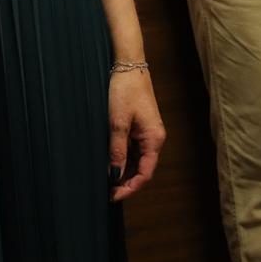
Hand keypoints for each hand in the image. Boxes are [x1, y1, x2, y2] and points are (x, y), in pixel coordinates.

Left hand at [107, 68, 164, 202]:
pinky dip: (123, 158)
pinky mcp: (139, 127)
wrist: (128, 66)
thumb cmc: (125, 91)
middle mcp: (154, 138)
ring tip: (106, 180)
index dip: (130, 187)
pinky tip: (110, 162)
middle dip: (126, 181)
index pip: (145, 173)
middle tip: (107, 191)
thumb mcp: (117, 123)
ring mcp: (147, 133)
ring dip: (123, 170)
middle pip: (142, 169)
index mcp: (154, 139)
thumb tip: (114, 174)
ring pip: (137, 160)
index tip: (114, 195)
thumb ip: (117, 150)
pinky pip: (133, 149)